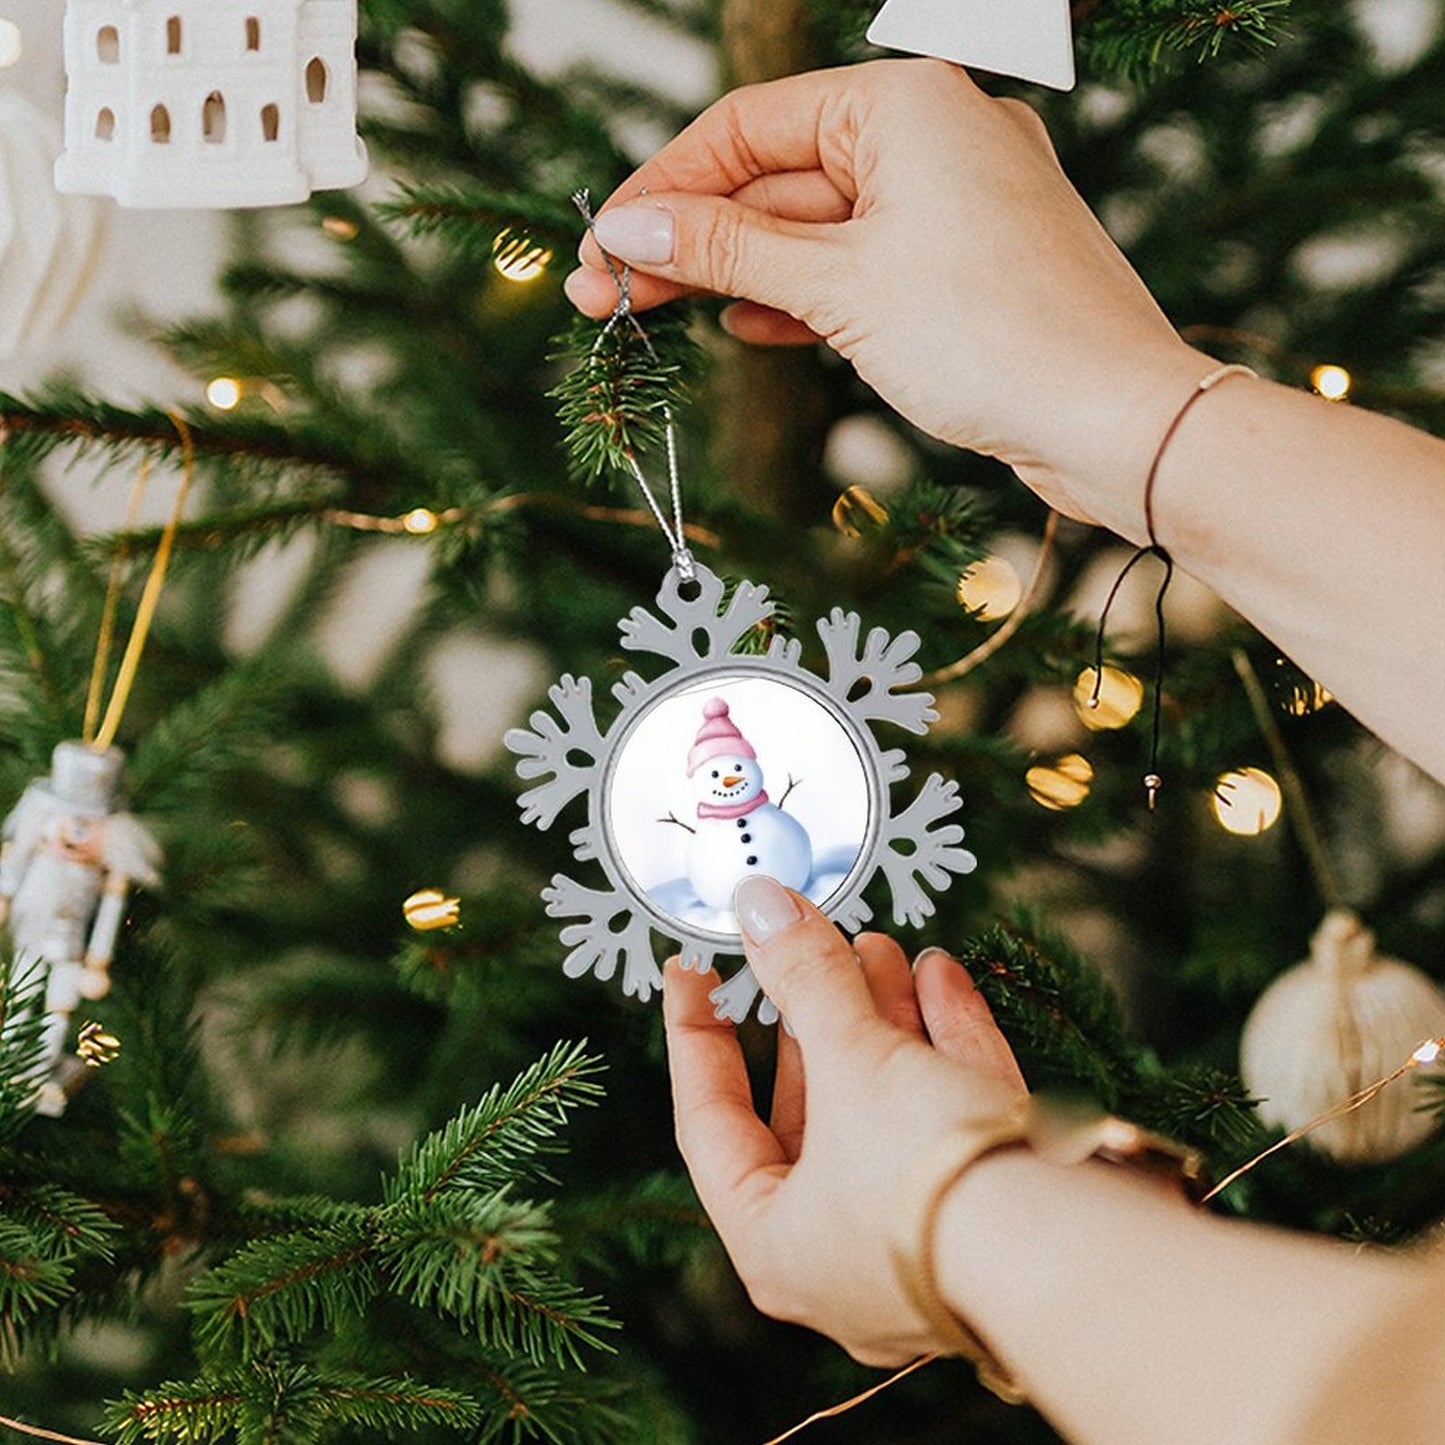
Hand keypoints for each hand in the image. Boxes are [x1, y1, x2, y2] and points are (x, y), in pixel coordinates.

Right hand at [565, 59, 1214, 543]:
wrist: (1116, 422)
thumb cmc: (992, 336)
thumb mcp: (838, 286)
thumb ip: (726, 251)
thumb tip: (629, 232)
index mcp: (905, 102)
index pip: (749, 127)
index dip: (665, 188)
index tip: (605, 244)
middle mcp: (934, 134)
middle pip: (777, 181)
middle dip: (689, 242)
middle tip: (605, 297)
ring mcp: (955, 203)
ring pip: (817, 231)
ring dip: (736, 274)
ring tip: (652, 316)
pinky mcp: (967, 267)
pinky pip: (863, 268)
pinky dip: (804, 296)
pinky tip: (745, 325)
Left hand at [664, 874, 1024, 1365]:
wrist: (1079, 1256)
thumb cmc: (930, 1180)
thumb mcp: (852, 1061)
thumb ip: (804, 976)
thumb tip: (758, 903)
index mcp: (776, 1246)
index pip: (711, 1121)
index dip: (698, 1035)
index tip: (692, 969)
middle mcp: (843, 1256)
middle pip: (811, 1111)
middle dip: (816, 1015)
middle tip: (811, 942)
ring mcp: (926, 1240)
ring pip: (886, 1110)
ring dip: (883, 1019)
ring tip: (878, 944)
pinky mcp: (995, 1216)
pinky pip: (951, 1120)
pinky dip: (942, 1043)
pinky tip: (939, 975)